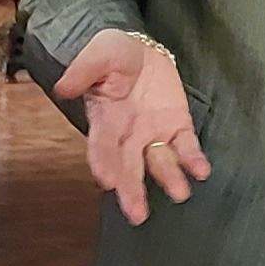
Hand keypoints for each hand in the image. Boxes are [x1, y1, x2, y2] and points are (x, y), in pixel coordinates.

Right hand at [52, 30, 205, 223]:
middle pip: (128, 166)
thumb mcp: (98, 54)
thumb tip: (63, 87)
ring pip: (160, 162)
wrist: (138, 50)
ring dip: (169, 178)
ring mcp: (153, 133)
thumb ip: (83, 70)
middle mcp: (128, 135)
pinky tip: (201, 171)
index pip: (101, 147)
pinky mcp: (177, 125)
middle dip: (131, 190)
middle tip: (137, 215)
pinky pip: (186, 146)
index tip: (106, 181)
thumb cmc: (112, 55)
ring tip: (180, 194)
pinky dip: (193, 159)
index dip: (103, 164)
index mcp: (104, 120)